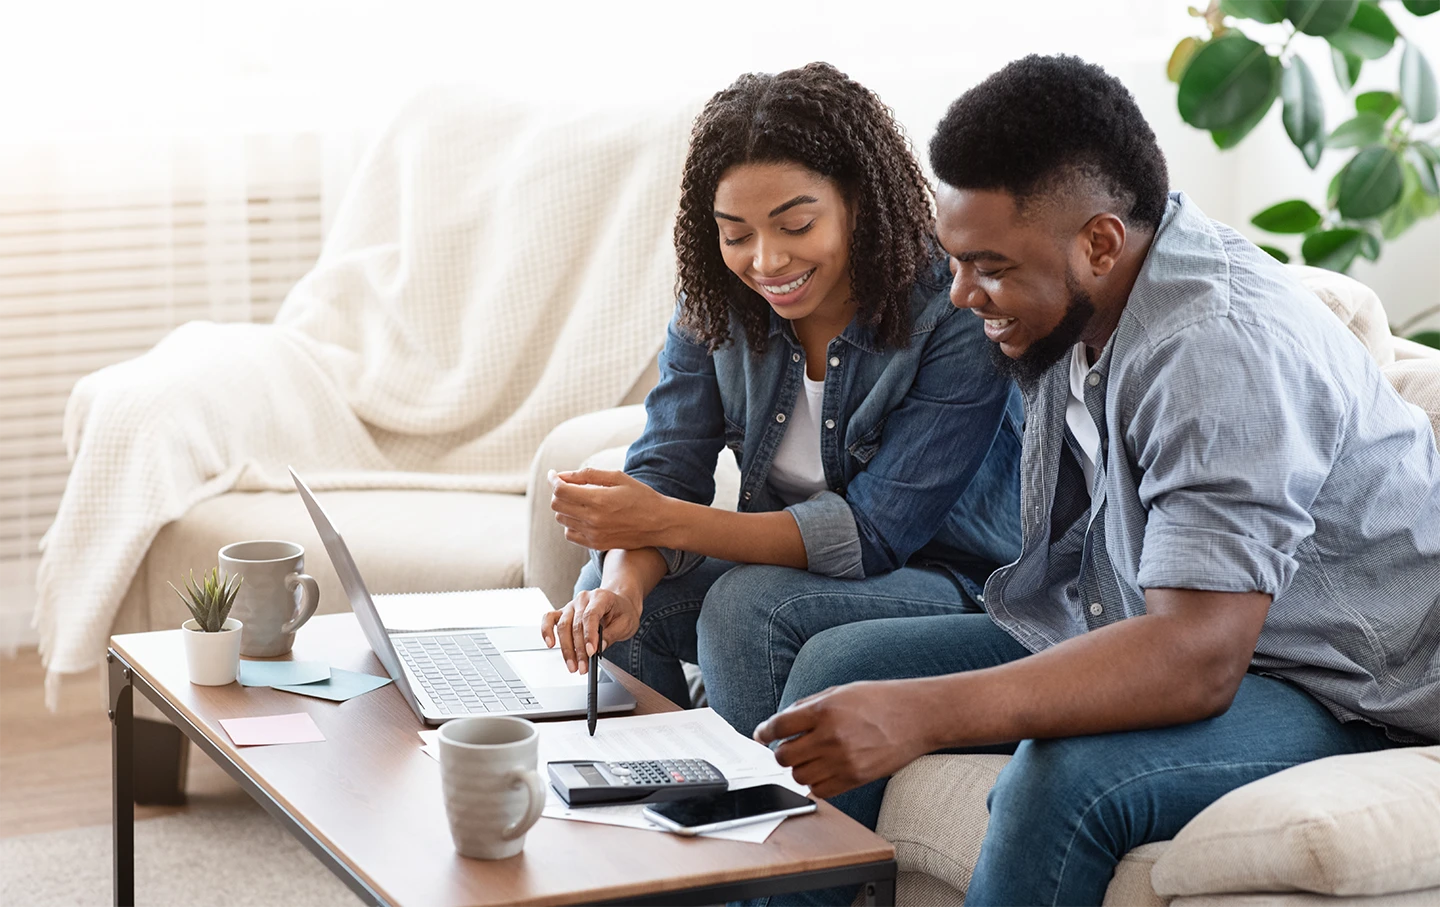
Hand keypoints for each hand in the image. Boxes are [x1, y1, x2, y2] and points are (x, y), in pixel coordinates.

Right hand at [539, 587, 641, 673]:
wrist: (619, 603)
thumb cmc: (623, 612)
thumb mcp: (626, 623)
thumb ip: (612, 634)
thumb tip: (599, 647)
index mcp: (600, 597)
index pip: (591, 616)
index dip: (589, 635)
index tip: (591, 653)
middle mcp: (583, 599)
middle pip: (576, 625)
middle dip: (579, 650)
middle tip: (583, 667)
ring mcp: (571, 605)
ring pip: (563, 626)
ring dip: (566, 649)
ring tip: (572, 666)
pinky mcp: (563, 613)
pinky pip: (549, 619)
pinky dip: (546, 631)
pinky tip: (550, 644)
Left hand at [549, 468, 674, 550]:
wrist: (659, 523)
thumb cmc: (640, 496)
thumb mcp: (618, 477)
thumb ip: (588, 474)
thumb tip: (562, 475)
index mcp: (598, 499)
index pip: (561, 490)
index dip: (553, 480)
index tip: (553, 474)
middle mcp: (593, 519)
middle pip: (557, 504)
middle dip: (558, 491)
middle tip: (568, 485)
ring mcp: (593, 534)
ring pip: (562, 519)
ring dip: (564, 507)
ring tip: (579, 500)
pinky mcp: (596, 544)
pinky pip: (570, 534)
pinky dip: (570, 523)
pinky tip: (582, 515)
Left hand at [752, 681, 931, 798]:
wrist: (917, 717)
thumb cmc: (880, 700)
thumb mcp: (840, 691)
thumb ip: (808, 705)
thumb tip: (780, 721)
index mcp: (824, 710)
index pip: (779, 726)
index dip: (765, 732)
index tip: (763, 735)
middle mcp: (830, 736)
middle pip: (783, 756)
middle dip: (781, 752)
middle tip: (789, 747)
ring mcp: (843, 760)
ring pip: (799, 777)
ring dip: (798, 768)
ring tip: (810, 758)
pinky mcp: (855, 778)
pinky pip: (820, 790)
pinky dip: (816, 783)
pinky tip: (823, 770)